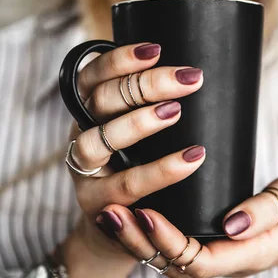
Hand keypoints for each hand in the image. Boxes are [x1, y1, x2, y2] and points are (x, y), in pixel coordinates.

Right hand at [59, 42, 206, 277]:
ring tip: (177, 112)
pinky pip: (126, 184)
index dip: (120, 59)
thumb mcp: (139, 133)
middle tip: (189, 78)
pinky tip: (191, 160)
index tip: (156, 48)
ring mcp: (83, 171)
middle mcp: (79, 134)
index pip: (93, 75)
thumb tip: (198, 74)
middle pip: (101, 101)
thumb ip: (152, 106)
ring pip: (98, 141)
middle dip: (145, 85)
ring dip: (137, 122)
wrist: (118, 229)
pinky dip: (159, 171)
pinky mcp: (96, 204)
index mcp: (88, 110)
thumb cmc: (136, 167)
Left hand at [103, 174, 277, 277]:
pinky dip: (152, 232)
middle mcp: (229, 260)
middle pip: (175, 264)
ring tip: (109, 213)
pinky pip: (178, 245)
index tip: (144, 210)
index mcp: (249, 254)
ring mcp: (222, 253)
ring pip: (171, 258)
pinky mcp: (216, 241)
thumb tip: (232, 223)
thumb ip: (267, 212)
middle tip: (110, 212)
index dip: (168, 240)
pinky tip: (132, 210)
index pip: (198, 259)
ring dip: (139, 237)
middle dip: (140, 240)